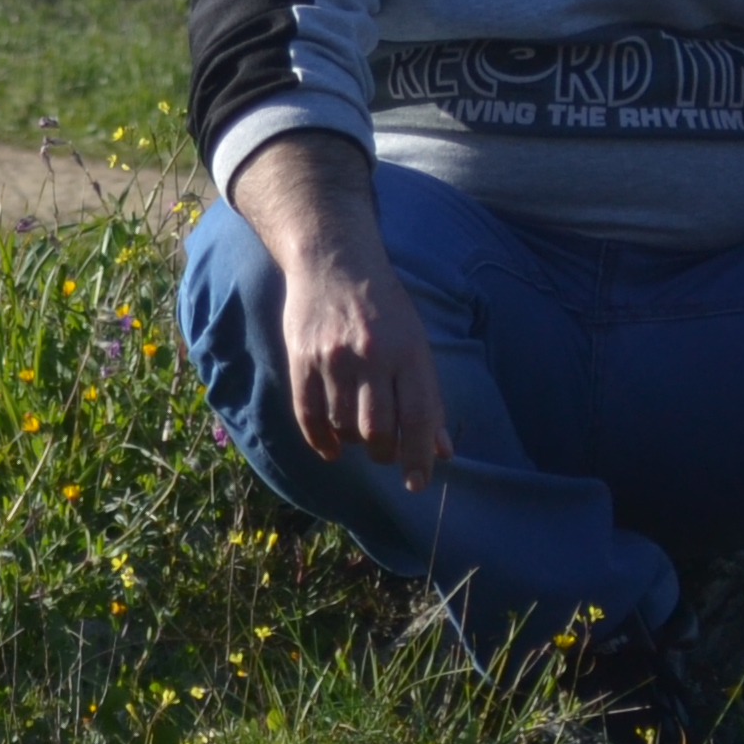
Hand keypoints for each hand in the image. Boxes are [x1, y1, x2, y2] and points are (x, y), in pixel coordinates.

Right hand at [229, 132, 451, 489]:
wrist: (333, 260)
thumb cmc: (384, 306)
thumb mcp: (416, 343)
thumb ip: (427, 397)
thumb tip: (441, 451)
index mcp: (408, 353)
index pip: (418, 418)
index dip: (418, 457)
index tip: (416, 482)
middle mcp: (372, 356)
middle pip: (378, 429)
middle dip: (384, 452)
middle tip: (385, 450)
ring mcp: (333, 357)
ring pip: (344, 425)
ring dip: (354, 442)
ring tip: (359, 436)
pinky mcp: (302, 357)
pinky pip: (309, 414)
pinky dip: (321, 440)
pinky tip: (332, 449)